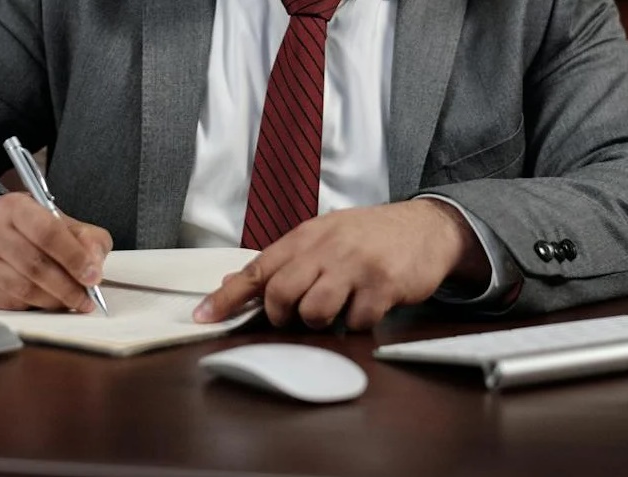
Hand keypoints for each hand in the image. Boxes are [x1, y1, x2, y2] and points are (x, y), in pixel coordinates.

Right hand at [0, 193, 112, 310]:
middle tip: (87, 299)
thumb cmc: (20, 228)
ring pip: (23, 289)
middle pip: (36, 266)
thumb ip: (83, 236)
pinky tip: (46, 302)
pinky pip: (11, 303)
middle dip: (68, 287)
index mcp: (15, 207)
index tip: (93, 276)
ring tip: (72, 302)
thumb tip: (94, 264)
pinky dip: (35, 306)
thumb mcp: (52, 219)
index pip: (48, 233)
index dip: (74, 257)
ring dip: (54, 300)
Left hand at [193, 199, 489, 330]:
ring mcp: (355, 266)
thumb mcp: (321, 237)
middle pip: (281, 294)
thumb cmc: (366, 237)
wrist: (425, 227)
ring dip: (320, 323)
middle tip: (295, 318)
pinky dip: (357, 324)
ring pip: (315, 312)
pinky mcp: (383, 285)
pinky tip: (366, 308)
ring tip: (335, 311)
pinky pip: (356, 321)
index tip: (203, 318)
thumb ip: (281, 262)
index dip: (227, 297)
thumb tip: (230, 285)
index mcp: (305, 237)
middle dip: (281, 316)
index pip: (256, 269)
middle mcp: (326, 248)